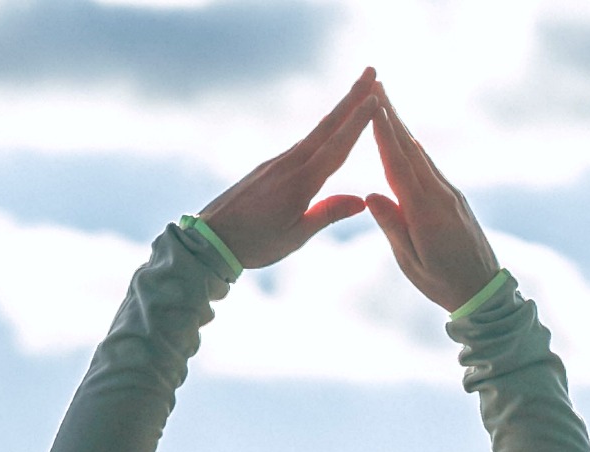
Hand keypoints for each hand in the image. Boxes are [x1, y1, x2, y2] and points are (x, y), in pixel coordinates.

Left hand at [200, 71, 375, 269]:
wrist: (213, 237)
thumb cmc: (255, 243)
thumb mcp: (295, 236)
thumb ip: (328, 214)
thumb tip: (361, 200)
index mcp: (301, 182)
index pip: (337, 146)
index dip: (358, 122)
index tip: (376, 98)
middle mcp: (291, 163)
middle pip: (328, 125)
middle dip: (352, 98)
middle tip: (372, 71)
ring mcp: (279, 161)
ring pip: (317, 132)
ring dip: (339, 111)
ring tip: (358, 94)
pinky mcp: (271, 166)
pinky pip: (304, 144)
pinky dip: (323, 130)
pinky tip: (330, 127)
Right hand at [364, 88, 499, 311]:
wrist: (484, 292)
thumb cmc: (442, 284)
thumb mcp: (411, 263)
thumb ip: (392, 227)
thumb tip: (370, 195)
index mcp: (424, 214)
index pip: (398, 166)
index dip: (384, 135)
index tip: (373, 106)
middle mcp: (440, 196)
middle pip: (410, 150)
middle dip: (392, 117)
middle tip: (378, 85)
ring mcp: (450, 194)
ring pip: (421, 155)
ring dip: (403, 128)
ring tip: (387, 103)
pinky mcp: (455, 198)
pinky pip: (430, 168)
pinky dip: (415, 149)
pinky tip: (407, 138)